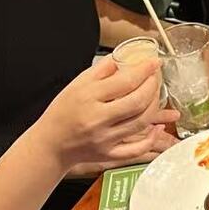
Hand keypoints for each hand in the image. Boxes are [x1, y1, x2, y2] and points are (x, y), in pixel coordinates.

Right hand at [33, 55, 176, 175]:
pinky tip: (158, 127)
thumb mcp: (77, 84)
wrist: (50, 144)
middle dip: (153, 86)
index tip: (153, 63)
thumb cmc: (63, 112)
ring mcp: (104, 139)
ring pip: (141, 122)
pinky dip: (151, 138)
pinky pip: (136, 150)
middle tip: (155, 78)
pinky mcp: (108, 154)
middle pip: (137, 102)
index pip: (125, 81)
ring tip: (155, 95)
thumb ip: (102, 69)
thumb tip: (125, 55)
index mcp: (88, 97)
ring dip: (155, 106)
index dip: (145, 70)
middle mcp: (97, 119)